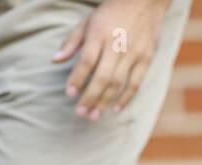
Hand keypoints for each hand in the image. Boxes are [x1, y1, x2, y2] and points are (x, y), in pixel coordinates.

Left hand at [54, 0, 169, 120]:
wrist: (144, 2)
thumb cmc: (111, 13)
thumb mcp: (88, 21)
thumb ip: (71, 42)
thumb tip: (55, 60)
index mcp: (99, 34)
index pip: (87, 60)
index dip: (77, 79)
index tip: (69, 94)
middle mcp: (117, 44)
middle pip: (102, 76)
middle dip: (90, 97)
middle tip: (80, 113)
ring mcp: (133, 52)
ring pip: (118, 82)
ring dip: (105, 101)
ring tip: (94, 116)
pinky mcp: (146, 58)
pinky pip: (136, 83)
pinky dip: (126, 98)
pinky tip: (116, 109)